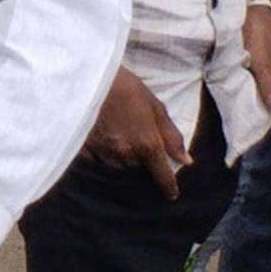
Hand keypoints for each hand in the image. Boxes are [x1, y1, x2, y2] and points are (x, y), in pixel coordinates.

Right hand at [78, 68, 187, 199]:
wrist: (87, 76)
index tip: (171, 195)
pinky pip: (99, 161)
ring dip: (123, 159)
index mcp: (148, 144)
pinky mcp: (85, 150)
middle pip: (138, 170)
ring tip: (118, 138)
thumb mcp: (155, 106)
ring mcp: (103, 153)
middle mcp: (126, 154)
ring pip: (118, 167)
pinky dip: (104, 155)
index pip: (162, 175)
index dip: (169, 187)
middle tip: (136, 141)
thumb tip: (186, 160)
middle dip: (141, 161)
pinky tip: (102, 138)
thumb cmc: (125, 87)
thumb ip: (171, 135)